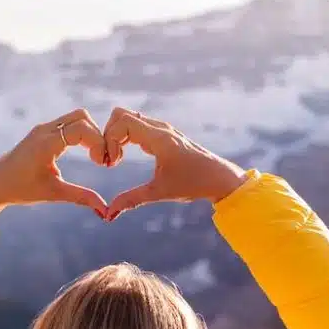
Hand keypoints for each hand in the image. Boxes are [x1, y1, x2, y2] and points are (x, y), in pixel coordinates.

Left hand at [0, 109, 108, 218]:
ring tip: (96, 156)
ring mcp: (43, 129)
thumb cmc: (21, 189)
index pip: (82, 129)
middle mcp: (44, 131)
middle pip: (82, 117)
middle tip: (102, 159)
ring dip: (91, 133)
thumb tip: (106, 211)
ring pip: (76, 117)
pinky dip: (82, 133)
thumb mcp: (54, 193)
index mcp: (46, 143)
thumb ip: (81, 197)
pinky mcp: (43, 131)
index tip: (102, 164)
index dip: (98, 143)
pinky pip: (68, 123)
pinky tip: (85, 152)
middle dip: (98, 135)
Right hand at [102, 108, 248, 219]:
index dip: (109, 140)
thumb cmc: (194, 183)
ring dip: (116, 136)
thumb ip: (132, 200)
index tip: (111, 164)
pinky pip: (136, 126)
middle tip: (110, 160)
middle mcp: (160, 128)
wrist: (219, 178)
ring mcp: (161, 129)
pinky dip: (124, 137)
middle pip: (121, 114)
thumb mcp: (160, 192)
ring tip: (115, 160)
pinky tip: (124, 157)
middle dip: (108, 134)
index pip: (122, 122)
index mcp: (159, 138)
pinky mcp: (163, 134)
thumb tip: (108, 214)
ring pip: (128, 118)